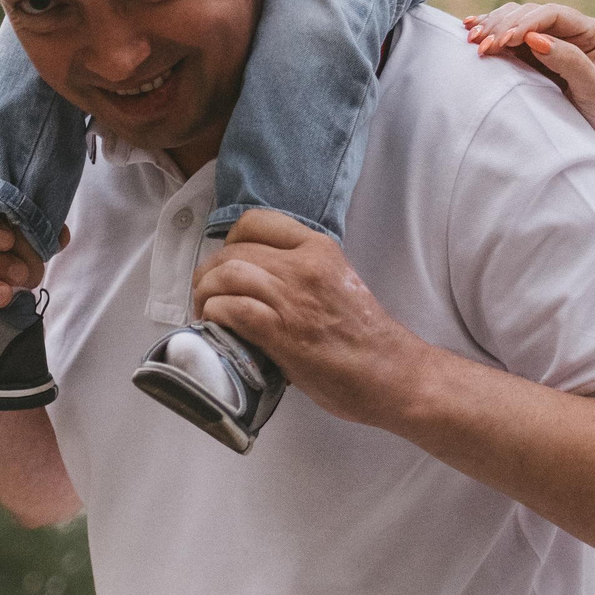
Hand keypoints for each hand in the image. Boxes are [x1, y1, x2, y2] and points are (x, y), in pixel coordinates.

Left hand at [190, 214, 432, 426]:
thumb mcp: (336, 282)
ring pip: (227, 274)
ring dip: (206, 294)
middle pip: (234, 251)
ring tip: (206, 312)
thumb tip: (256, 284)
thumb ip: (300, 274)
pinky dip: (214, 315)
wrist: (389, 372)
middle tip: (207, 296)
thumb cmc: (364, 337)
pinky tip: (215, 326)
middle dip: (209, 273)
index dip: (230, 242)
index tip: (226, 265)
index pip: (256, 222)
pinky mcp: (281, 331)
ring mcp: (292, 296)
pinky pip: (231, 308)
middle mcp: (304, 265)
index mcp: (319, 248)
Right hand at [461, 2, 594, 154]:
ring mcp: (546, 41)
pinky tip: (470, 30)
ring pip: (513, 20)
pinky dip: (487, 32)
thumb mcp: (594, 91)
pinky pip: (505, 36)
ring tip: (472, 40)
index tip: (506, 41)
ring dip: (490, 27)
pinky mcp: (529, 56)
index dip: (527, 22)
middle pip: (529, 14)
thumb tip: (535, 38)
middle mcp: (568, 31)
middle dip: (503, 26)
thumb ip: (570, 62)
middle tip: (482, 46)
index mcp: (590, 33)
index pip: (553, 14)